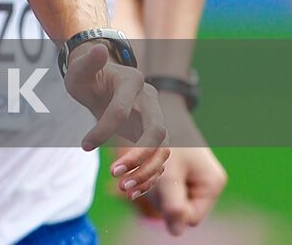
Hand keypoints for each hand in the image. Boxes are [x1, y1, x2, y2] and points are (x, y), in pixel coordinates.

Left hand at [64, 42, 168, 197]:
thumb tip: (100, 48)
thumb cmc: (86, 74)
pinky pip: (159, 160)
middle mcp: (150, 102)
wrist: (99, 79)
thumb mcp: (80, 69)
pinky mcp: (152, 136)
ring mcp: (155, 119)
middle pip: (157, 132)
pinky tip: (132, 190)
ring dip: (146, 171)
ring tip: (124, 188)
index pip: (122, 111)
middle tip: (115, 175)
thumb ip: (88, 61)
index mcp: (133, 83)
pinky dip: (149, 176)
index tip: (83, 146)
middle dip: (139, 156)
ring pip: (162, 150)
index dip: (103, 130)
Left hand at [118, 107, 225, 234]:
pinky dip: (142, 177)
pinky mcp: (174, 170)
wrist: (154, 103)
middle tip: (124, 182)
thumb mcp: (168, 168)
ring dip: (143, 186)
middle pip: (176, 207)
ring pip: (164, 198)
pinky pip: (157, 185)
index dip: (165, 208)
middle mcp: (203, 183)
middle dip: (151, 194)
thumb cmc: (166, 132)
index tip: (134, 192)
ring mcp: (189, 177)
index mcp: (211, 183)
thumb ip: (172, 201)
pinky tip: (128, 166)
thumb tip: (176, 232)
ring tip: (125, 171)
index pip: (190, 215)